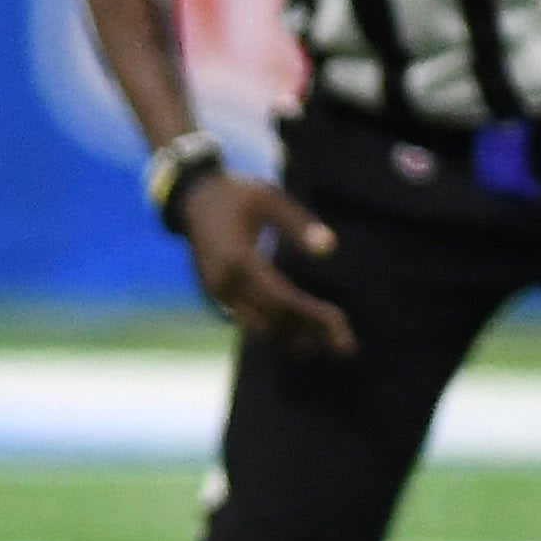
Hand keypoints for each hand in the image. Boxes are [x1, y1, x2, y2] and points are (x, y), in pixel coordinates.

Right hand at [182, 173, 355, 358]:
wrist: (193, 198)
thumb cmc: (237, 194)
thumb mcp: (269, 199)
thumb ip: (299, 223)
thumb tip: (329, 249)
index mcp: (238, 260)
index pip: (282, 298)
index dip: (313, 315)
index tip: (342, 323)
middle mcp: (225, 283)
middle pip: (273, 320)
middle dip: (310, 333)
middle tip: (347, 346)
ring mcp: (217, 292)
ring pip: (259, 326)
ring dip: (293, 337)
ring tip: (326, 345)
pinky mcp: (217, 294)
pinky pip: (248, 320)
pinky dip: (275, 329)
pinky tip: (298, 334)